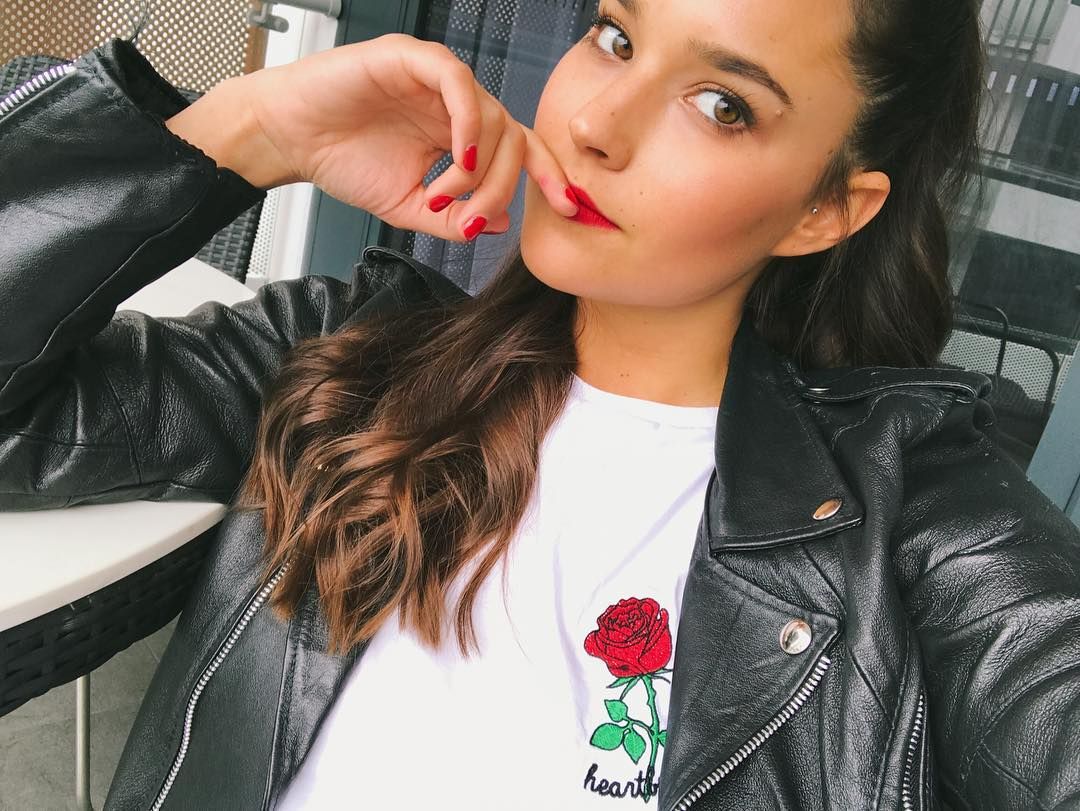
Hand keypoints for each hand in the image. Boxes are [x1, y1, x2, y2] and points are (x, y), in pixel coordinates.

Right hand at [171, 33, 579, 241]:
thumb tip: (499, 224)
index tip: (571, 208)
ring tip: (447, 194)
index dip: (548, 176)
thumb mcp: (406, 206)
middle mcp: (454, 104)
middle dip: (499, 187)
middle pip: (511, 138)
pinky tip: (457, 156)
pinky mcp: (410, 59)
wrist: (287, 139)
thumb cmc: (341, 161)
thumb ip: (453, 218)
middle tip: (470, 218)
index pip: (519, 148)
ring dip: (479, 166)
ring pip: (492, 115)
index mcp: (457, 132)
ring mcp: (435, 78)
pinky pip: (458, 81)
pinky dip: (468, 121)